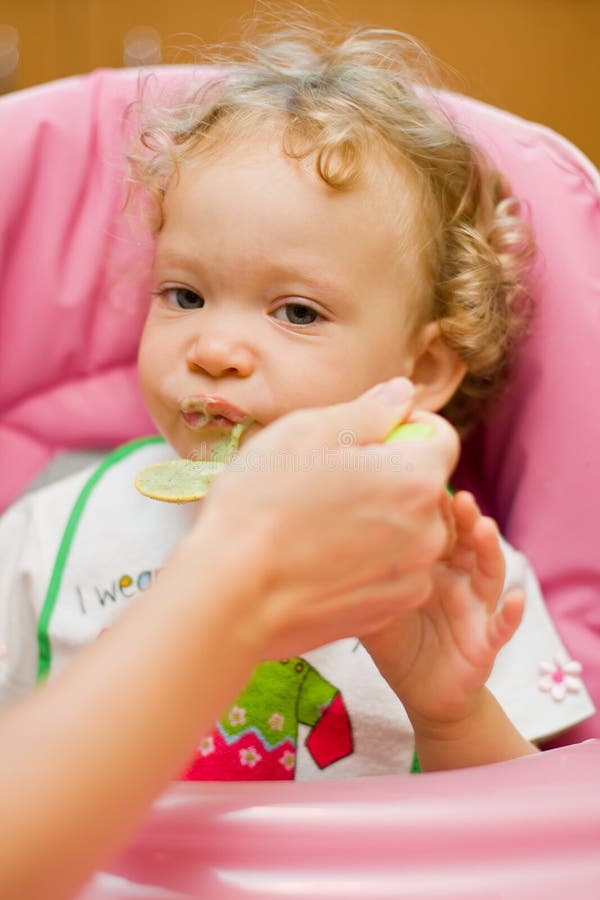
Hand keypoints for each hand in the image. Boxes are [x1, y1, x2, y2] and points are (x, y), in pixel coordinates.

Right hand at [191, 378, 459, 660]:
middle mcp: (428, 531)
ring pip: (409, 531)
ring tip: (319, 525)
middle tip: (330, 483)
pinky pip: (393, 572)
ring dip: (380, 521)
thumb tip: (402, 394)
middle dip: (390, 477)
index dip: (406, 427)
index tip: (367, 437)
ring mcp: (412, 578)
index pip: (441, 436)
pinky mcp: (390, 612)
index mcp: (414, 478)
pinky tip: (321, 560)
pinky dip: (368, 562)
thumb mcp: (306, 434)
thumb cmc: (261, 508)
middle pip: (424, 487)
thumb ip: (368, 411)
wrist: (231, 599)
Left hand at [361, 491, 524, 726]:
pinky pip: (502, 625)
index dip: (434, 508)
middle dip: (464, 517)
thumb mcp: (373, 608)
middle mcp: (458, 578)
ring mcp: (475, 607)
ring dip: (489, 549)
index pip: (437, 528)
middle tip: (457, 496)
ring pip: (488, 572)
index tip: (422, 482)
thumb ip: (361, 581)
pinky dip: (511, 613)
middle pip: (466, 540)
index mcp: (432, 565)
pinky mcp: (486, 640)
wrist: (420, 692)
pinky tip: (516, 599)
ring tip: (485, 528)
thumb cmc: (396, 642)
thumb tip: (323, 546)